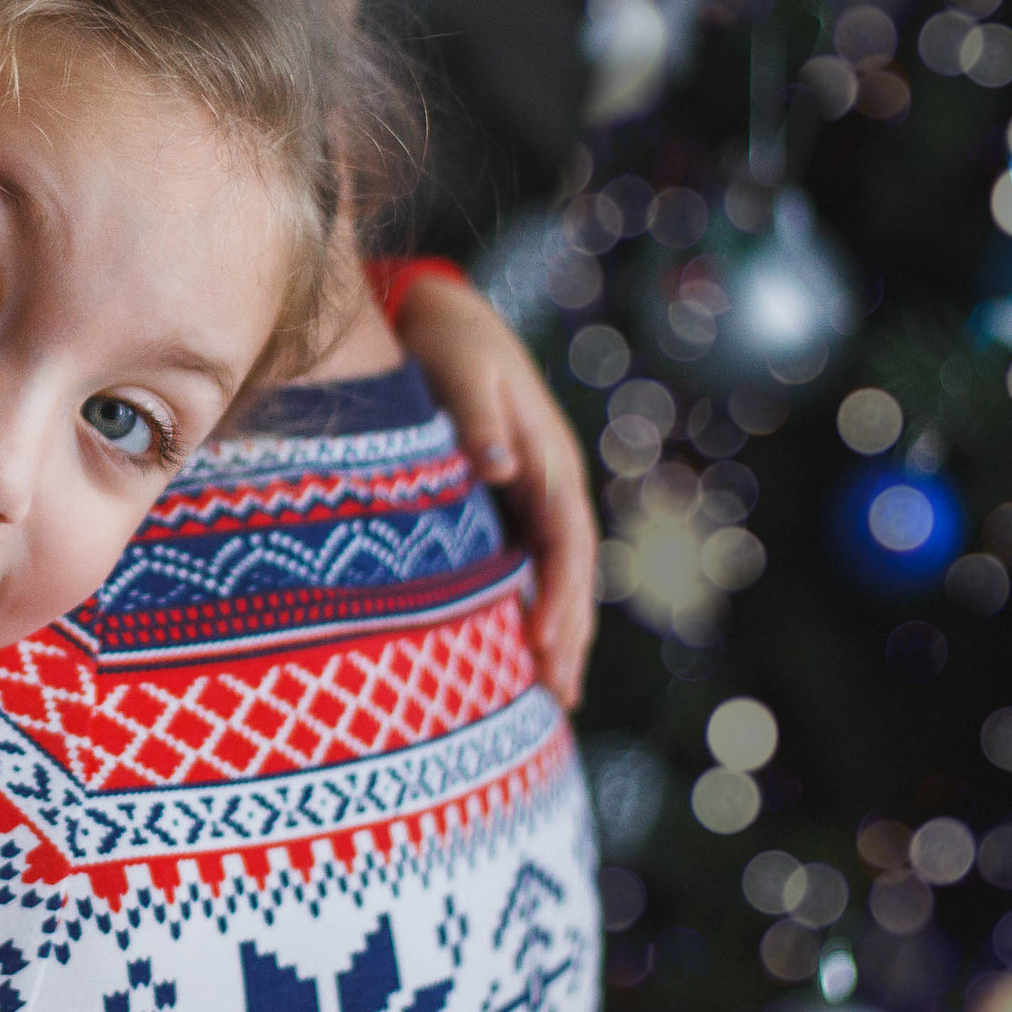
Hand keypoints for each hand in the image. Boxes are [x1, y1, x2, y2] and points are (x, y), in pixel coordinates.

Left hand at [393, 275, 596, 708]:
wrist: (440, 314)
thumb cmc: (448, 343)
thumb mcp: (462, 368)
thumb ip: (481, 418)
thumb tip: (500, 467)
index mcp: (549, 457)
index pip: (567, 541)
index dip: (561, 596)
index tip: (543, 646)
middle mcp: (549, 482)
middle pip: (571, 571)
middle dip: (568, 634)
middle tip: (560, 698)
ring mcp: (533, 494)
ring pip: (555, 574)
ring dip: (557, 631)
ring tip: (554, 695)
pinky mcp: (508, 500)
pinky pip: (528, 563)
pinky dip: (530, 606)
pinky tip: (518, 648)